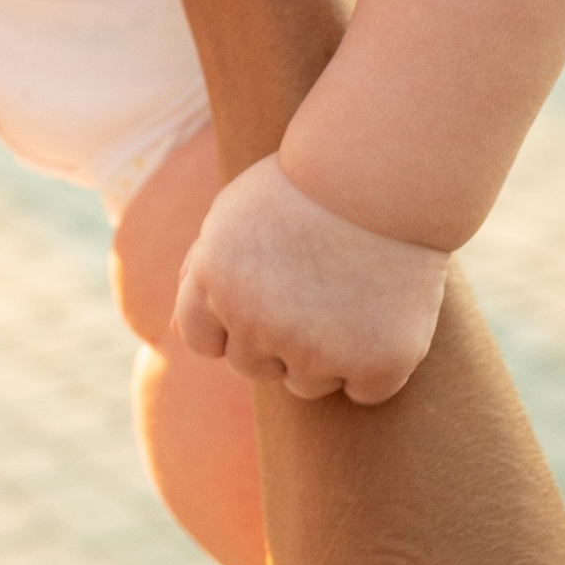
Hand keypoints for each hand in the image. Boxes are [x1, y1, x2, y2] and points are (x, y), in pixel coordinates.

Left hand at [174, 156, 448, 404]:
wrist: (387, 172)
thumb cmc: (307, 187)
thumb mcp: (234, 214)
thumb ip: (202, 272)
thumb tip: (177, 331)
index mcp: (215, 283)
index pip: (204, 341)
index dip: (232, 320)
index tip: (265, 290)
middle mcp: (257, 323)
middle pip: (253, 367)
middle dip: (276, 338)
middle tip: (314, 285)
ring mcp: (317, 349)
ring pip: (308, 384)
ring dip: (325, 355)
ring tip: (349, 294)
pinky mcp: (377, 362)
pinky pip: (365, 392)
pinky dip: (376, 364)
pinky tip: (385, 315)